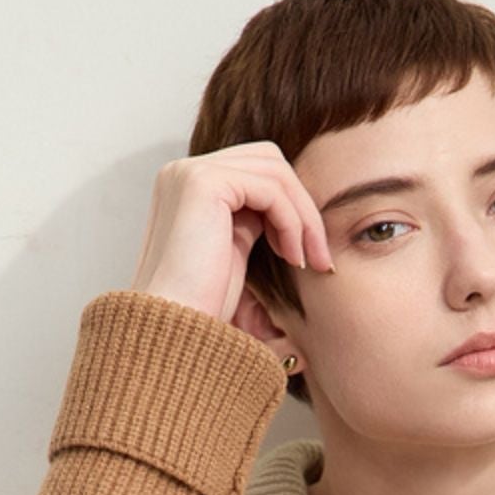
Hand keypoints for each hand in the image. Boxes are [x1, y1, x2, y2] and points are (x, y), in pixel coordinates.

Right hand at [127, 141, 334, 324]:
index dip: (291, 208)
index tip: (308, 257)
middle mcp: (184, 172)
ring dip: (303, 217)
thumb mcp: (233, 255)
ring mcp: (190, 173)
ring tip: (308, 261)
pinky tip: (292, 258)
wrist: (175, 333)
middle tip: (320, 258)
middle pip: (269, 162)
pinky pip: (270, 188)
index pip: (256, 172)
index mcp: (188, 187)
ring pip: (275, 171)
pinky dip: (292, 222)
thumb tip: (291, 211)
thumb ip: (253, 222)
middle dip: (303, 207)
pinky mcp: (202, 183)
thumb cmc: (203, 309)